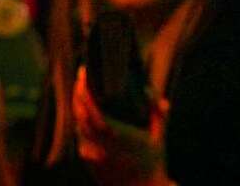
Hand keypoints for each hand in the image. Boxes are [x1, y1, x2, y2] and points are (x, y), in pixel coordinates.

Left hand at [73, 67, 171, 185]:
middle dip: (78, 93)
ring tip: (83, 89)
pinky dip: (80, 120)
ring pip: (77, 123)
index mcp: (117, 137)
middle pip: (79, 113)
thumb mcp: (159, 140)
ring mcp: (90, 152)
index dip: (84, 91)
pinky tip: (85, 110)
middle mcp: (100, 145)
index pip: (92, 110)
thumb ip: (159, 116)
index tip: (84, 74)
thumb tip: (161, 99)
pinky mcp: (86, 159)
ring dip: (78, 105)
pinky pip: (79, 134)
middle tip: (82, 76)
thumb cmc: (152, 165)